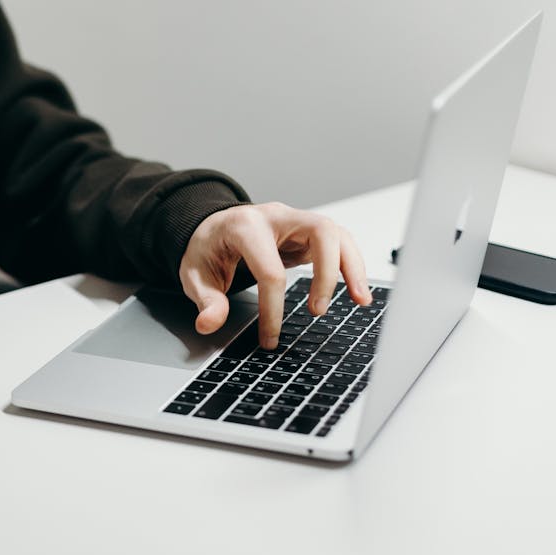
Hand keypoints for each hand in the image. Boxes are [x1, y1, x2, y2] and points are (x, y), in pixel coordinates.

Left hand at [179, 203, 371, 348]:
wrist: (214, 228)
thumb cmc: (208, 248)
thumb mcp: (195, 275)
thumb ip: (206, 300)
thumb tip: (210, 323)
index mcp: (245, 226)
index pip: (270, 269)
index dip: (272, 308)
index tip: (270, 338)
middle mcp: (277, 216)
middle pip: (320, 232)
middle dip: (326, 274)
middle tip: (318, 311)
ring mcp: (296, 221)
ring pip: (337, 234)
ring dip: (352, 267)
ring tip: (360, 300)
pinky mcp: (308, 232)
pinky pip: (339, 242)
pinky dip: (352, 265)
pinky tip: (357, 290)